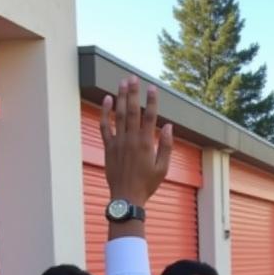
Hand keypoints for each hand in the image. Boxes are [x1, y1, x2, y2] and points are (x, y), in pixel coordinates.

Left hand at [100, 78, 172, 206]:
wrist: (126, 197)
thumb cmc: (147, 185)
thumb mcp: (163, 168)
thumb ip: (166, 146)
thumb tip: (168, 126)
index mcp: (146, 144)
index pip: (150, 116)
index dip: (151, 100)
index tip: (152, 87)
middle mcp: (131, 139)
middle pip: (132, 110)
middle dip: (133, 92)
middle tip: (133, 77)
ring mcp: (118, 142)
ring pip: (118, 114)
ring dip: (120, 97)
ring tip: (122, 82)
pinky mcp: (108, 147)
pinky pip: (105, 126)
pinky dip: (105, 112)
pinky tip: (108, 99)